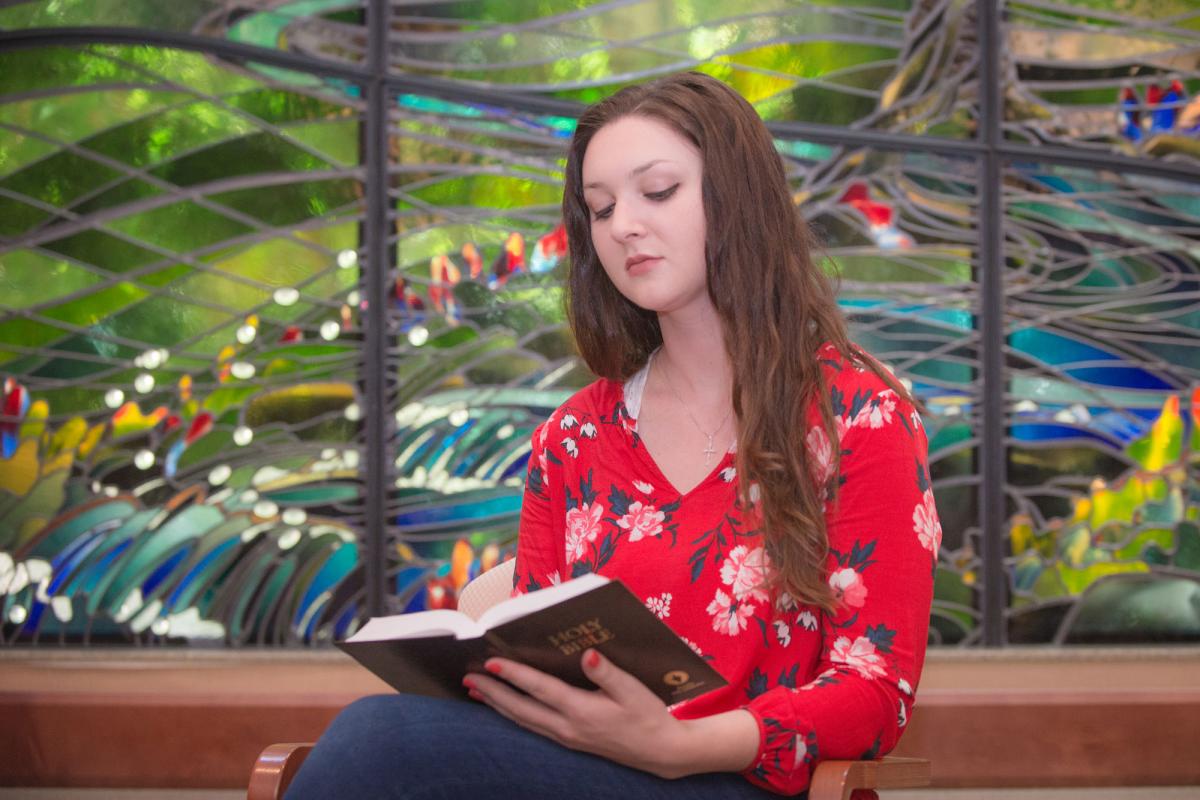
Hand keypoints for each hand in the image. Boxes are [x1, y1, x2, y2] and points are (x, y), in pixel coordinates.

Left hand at [463, 649, 693, 778]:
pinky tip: (505, 707)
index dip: (513, 675)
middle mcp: (568, 728)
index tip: (490, 663)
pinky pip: (532, 727)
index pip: (539, 689)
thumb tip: (587, 654)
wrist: (662, 752)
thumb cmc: (649, 716)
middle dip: (492, 692)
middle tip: (467, 677)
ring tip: (476, 690)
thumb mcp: (633, 690)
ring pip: (522, 720)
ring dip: (497, 704)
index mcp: (582, 711)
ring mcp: (567, 737)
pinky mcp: (570, 741)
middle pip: (521, 708)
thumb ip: (607, 672)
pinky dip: (513, 714)